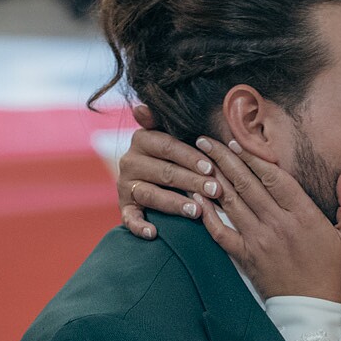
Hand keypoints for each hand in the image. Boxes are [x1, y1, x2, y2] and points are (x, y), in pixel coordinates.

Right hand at [117, 113, 211, 239]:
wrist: (156, 178)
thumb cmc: (176, 154)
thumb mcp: (175, 135)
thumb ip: (166, 121)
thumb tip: (142, 106)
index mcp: (143, 139)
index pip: (168, 146)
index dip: (190, 157)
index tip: (211, 167)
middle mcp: (130, 160)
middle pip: (164, 171)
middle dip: (192, 181)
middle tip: (216, 191)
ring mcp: (126, 185)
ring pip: (151, 194)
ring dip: (174, 204)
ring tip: (198, 211)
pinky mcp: (125, 207)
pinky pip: (129, 217)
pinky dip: (139, 226)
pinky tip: (153, 233)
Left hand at [190, 136, 340, 301]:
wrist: (313, 309)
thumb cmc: (333, 273)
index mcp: (303, 215)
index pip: (273, 178)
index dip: (253, 157)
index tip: (237, 141)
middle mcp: (277, 224)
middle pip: (246, 184)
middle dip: (225, 159)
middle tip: (206, 140)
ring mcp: (258, 240)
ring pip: (231, 202)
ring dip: (213, 178)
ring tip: (198, 159)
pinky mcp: (245, 256)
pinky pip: (220, 232)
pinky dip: (206, 214)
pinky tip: (196, 198)